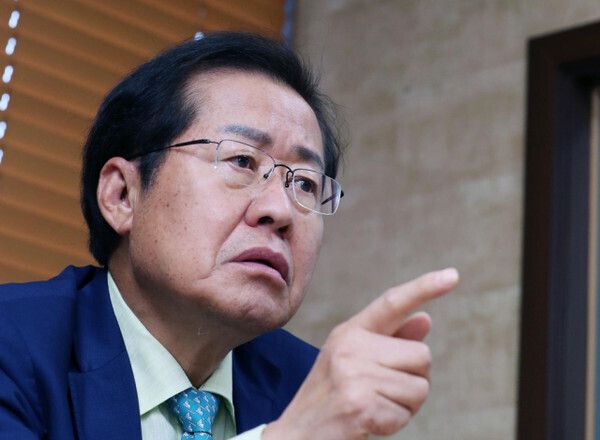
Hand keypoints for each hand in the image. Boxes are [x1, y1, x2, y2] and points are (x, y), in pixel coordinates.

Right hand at [263, 268, 458, 439]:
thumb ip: (390, 340)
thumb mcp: (354, 360)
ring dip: (405, 405)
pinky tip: (368, 422)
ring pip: (420, 387)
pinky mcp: (360, 406)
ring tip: (373, 406)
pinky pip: (406, 414)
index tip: (453, 275)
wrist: (297, 434)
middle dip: (413, 378)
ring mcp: (354, 376)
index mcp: (350, 331)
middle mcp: (350, 347)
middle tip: (380, 391)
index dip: (424, 288)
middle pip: (422, 354)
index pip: (392, 303)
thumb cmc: (331, 395)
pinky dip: (394, 424)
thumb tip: (425, 318)